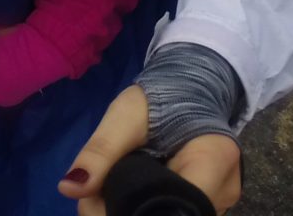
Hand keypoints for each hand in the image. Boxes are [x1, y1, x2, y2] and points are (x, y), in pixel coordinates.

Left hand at [58, 86, 241, 214]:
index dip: (131, 211)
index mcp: (214, 159)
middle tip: (93, 198)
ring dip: (130, 213)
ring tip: (107, 194)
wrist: (190, 89)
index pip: (176, 206)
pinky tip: (124, 197)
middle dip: (123, 214)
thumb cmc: (162, 96)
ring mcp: (218, 203)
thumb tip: (69, 188)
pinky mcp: (207, 206)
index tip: (97, 201)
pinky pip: (171, 215)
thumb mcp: (125, 116)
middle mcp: (223, 191)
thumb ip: (101, 151)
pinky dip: (142, 211)